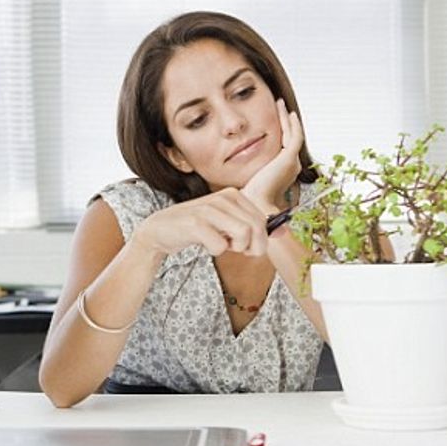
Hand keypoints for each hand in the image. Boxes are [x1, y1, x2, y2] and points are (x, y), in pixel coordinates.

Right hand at [132, 187, 267, 257]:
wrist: (161, 229)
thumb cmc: (198, 228)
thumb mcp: (227, 223)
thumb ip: (253, 226)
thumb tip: (285, 232)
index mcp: (234, 195)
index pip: (263, 221)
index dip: (259, 240)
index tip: (244, 245)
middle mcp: (224, 198)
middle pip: (256, 228)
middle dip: (251, 247)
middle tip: (235, 249)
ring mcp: (209, 209)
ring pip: (243, 235)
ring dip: (235, 248)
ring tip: (222, 245)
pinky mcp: (196, 223)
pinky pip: (220, 245)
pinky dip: (215, 250)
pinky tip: (205, 244)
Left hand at [241, 99, 303, 213]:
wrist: (255, 204)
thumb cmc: (250, 197)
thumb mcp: (251, 179)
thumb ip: (251, 170)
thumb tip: (238, 166)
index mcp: (284, 172)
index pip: (284, 147)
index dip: (281, 133)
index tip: (273, 121)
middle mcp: (291, 166)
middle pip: (290, 138)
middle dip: (285, 122)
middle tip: (279, 107)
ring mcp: (292, 162)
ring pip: (293, 134)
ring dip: (287, 118)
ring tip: (281, 105)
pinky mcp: (289, 158)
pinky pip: (295, 135)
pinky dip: (292, 123)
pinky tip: (288, 113)